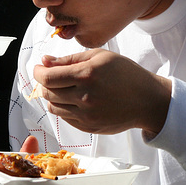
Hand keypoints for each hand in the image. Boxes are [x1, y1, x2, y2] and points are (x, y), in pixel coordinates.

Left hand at [34, 48, 170, 135]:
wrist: (147, 100)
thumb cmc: (125, 73)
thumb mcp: (99, 56)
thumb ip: (69, 59)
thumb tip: (44, 61)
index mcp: (87, 74)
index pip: (47, 77)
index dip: (38, 72)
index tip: (39, 68)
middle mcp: (85, 96)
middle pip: (47, 93)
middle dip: (44, 83)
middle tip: (51, 77)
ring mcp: (87, 115)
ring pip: (53, 107)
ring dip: (52, 97)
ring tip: (63, 89)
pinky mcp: (89, 127)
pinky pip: (65, 118)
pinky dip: (64, 108)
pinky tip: (74, 99)